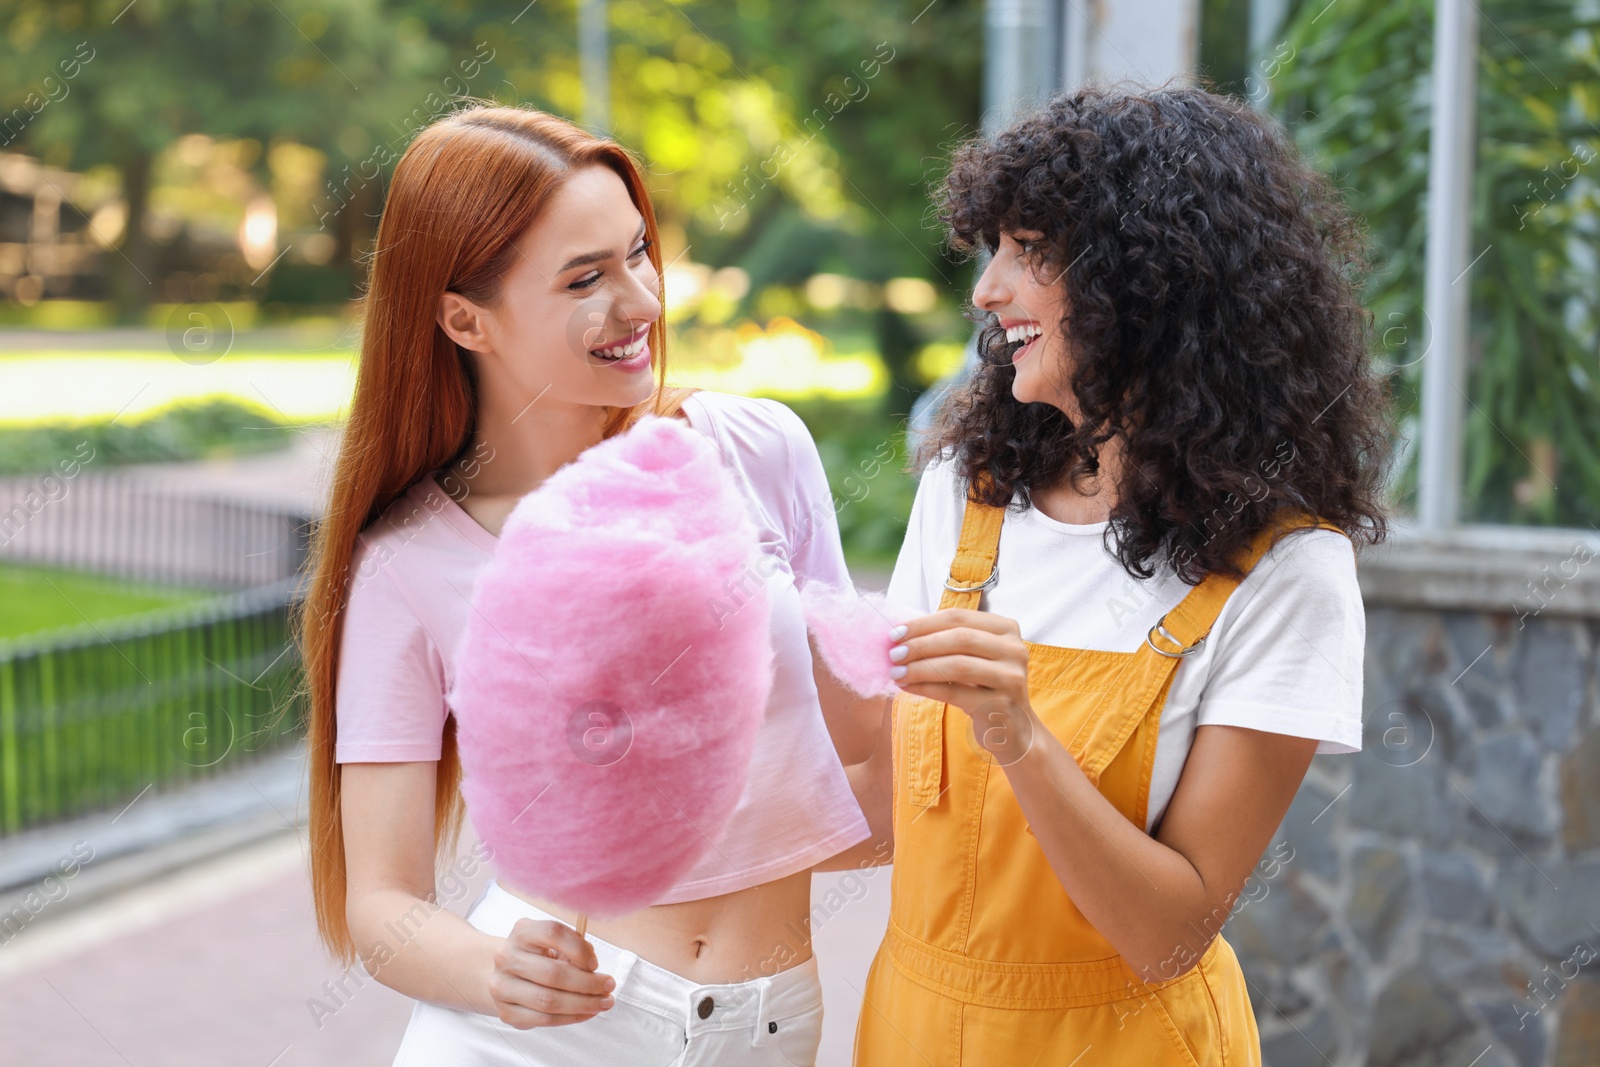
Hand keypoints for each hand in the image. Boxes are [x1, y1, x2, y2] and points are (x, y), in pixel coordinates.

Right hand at [489, 918, 615, 1028]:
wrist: (504, 973)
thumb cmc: (538, 955)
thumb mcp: (553, 942)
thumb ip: (573, 947)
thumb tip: (592, 968)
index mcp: (522, 932)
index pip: (553, 934)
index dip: (578, 949)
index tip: (595, 963)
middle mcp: (507, 957)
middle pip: (553, 974)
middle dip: (588, 983)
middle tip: (609, 986)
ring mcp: (502, 986)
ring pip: (548, 1001)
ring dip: (582, 1004)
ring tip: (603, 1002)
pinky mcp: (506, 1011)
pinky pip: (544, 1019)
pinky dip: (570, 1018)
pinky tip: (586, 1012)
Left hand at [889, 608, 1037, 762]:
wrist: (1012, 728)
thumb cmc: (984, 686)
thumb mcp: (973, 657)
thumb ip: (946, 642)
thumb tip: (899, 637)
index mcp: (1006, 628)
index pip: (958, 617)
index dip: (923, 623)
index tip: (894, 633)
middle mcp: (1014, 649)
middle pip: (959, 638)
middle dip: (920, 644)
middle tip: (893, 654)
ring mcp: (1011, 677)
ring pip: (957, 665)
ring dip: (920, 668)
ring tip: (896, 673)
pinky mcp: (1001, 704)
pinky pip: (955, 693)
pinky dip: (926, 688)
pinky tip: (906, 687)